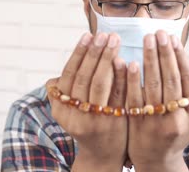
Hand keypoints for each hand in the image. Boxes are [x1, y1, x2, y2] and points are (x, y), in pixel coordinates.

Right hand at [46, 32, 127, 171]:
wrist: (102, 154)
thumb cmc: (88, 121)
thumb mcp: (72, 106)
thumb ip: (70, 84)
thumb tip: (76, 55)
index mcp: (61, 108)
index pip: (69, 75)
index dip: (78, 54)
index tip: (88, 35)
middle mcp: (75, 115)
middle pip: (84, 78)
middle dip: (94, 52)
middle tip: (104, 34)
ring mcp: (95, 119)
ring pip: (100, 84)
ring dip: (107, 59)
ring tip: (115, 40)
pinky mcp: (114, 122)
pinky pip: (118, 95)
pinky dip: (121, 76)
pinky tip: (127, 60)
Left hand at [126, 30, 188, 171]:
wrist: (157, 161)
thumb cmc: (178, 135)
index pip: (187, 80)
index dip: (181, 58)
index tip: (174, 39)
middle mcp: (177, 117)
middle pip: (171, 79)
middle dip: (165, 53)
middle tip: (160, 32)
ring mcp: (156, 121)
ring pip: (153, 86)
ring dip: (150, 59)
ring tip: (147, 39)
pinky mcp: (137, 124)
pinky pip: (134, 98)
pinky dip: (132, 80)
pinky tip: (130, 63)